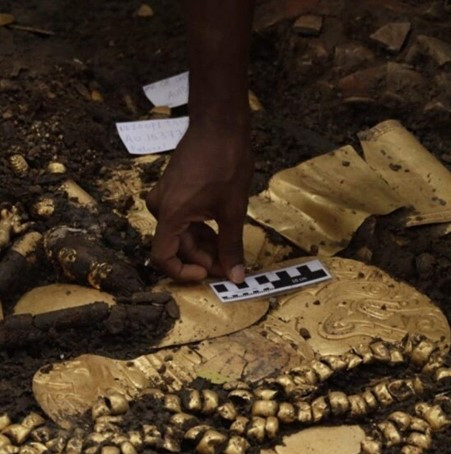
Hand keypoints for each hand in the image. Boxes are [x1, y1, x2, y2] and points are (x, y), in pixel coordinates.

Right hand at [146, 125, 251, 282]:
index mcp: (170, 214)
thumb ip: (231, 246)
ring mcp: (166, 197)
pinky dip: (201, 230)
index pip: (163, 257)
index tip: (210, 274)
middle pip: (177, 247)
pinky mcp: (174, 190)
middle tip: (232, 266)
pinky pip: (183, 219)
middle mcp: (161, 207)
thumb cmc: (226, 164)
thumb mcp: (233, 210)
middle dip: (204, 260)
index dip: (185, 272)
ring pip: (181, 234)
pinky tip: (223, 233)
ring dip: (204, 246)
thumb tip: (236, 276)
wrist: (219, 126)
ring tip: (232, 251)